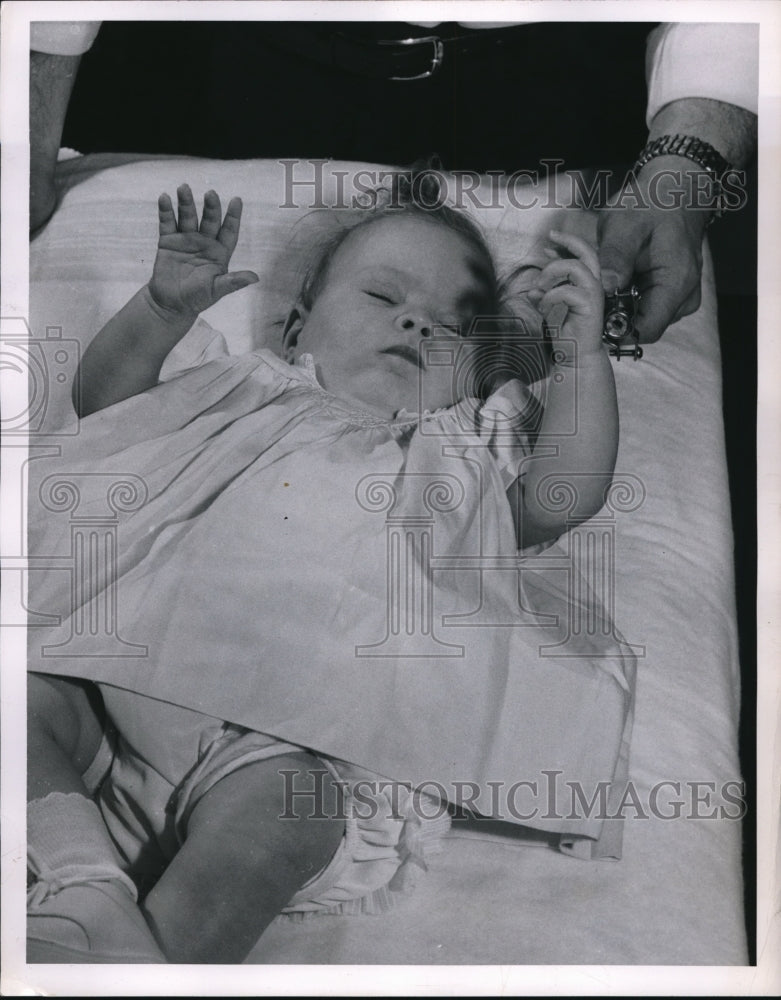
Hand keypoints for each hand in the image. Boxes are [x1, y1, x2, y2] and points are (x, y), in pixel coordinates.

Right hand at [149, 185, 258, 318]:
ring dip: (186, 203)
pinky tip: (165, 198)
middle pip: (209, 220)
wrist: (171, 304)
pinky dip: (166, 211)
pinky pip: (167, 223)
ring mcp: (186, 240)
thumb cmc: (197, 299)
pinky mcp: (168, 241)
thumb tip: (255, 278)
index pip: (229, 231)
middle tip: (210, 193)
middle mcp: (204, 242)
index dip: (233, 217)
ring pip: (188, 217)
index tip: (237, 200)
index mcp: (219, 253)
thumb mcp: (217, 291)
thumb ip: (233, 282)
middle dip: (211, 207)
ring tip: (183, 188)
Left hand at [527, 230, 604, 362]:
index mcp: (587, 284)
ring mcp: (594, 295)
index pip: (581, 255)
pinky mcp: (590, 306)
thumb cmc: (565, 334)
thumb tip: (536, 281)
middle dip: (568, 241)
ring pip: (574, 267)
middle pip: (588, 252)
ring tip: (539, 287)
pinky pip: (566, 290)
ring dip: (551, 273)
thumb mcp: (551, 307)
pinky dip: (550, 296)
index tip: (549, 240)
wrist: (575, 357)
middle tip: (549, 240)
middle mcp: (594, 286)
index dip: (566, 244)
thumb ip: (547, 291)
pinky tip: (543, 307)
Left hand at [597, 168, 709, 343]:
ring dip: (615, 307)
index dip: (614, 331)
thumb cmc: (651, 204)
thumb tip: (604, 287)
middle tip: (585, 293)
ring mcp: (678, 298)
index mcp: (675, 283)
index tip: (589, 315)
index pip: (645, 330)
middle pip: (640, 327)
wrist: (675, 192)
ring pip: (639, 319)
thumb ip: (614, 256)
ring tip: (598, 281)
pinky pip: (643, 307)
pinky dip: (623, 298)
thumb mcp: (625, 223)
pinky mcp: (670, 294)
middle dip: (610, 316)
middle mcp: (682, 298)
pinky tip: (611, 280)